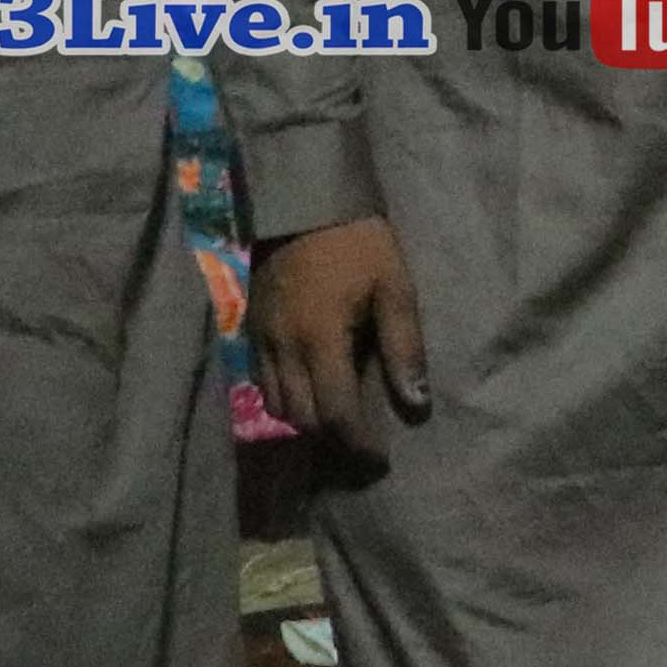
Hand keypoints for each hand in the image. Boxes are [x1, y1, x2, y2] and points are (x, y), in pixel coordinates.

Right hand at [254, 218, 433, 462]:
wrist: (303, 203)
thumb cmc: (359, 244)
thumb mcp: (395, 289)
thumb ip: (404, 348)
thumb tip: (416, 403)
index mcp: (319, 341)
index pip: (334, 413)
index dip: (357, 445)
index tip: (378, 462)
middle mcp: (283, 348)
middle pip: (300, 418)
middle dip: (331, 439)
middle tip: (362, 445)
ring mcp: (260, 339)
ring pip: (276, 404)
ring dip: (305, 421)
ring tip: (338, 423)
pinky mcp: (250, 328)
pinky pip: (261, 381)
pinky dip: (284, 398)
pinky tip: (309, 392)